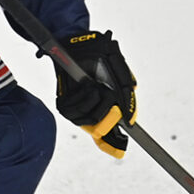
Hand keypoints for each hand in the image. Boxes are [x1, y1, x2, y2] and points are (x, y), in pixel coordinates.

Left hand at [55, 30, 135, 158]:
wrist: (79, 42)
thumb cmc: (102, 56)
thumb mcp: (120, 71)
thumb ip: (127, 94)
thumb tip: (130, 120)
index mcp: (106, 108)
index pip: (108, 135)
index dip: (112, 145)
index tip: (120, 151)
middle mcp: (90, 111)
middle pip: (99, 131)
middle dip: (107, 119)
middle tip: (111, 104)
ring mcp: (76, 109)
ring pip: (87, 121)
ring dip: (94, 103)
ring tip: (95, 86)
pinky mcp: (63, 104)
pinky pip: (72, 111)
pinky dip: (82, 98)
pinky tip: (86, 86)